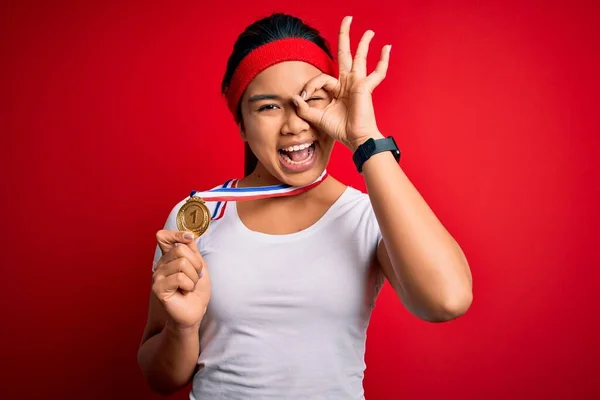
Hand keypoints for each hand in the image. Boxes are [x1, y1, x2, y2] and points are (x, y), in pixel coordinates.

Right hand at [152, 230, 210, 329]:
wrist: (195, 312)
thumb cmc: (196, 291)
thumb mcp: (198, 266)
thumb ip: (192, 250)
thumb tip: (189, 234)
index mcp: (168, 258)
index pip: (164, 236)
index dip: (176, 234)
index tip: (189, 238)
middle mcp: (160, 265)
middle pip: (180, 249)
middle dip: (196, 264)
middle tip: (195, 277)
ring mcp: (157, 276)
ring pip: (182, 263)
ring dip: (194, 277)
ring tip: (189, 286)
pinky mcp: (158, 288)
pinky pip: (180, 277)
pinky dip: (189, 285)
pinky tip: (185, 292)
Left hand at [292, 16, 390, 151]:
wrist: (355, 139)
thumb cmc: (340, 130)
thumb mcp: (316, 118)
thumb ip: (304, 108)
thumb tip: (293, 97)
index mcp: (337, 89)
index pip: (321, 78)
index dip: (310, 86)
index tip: (303, 97)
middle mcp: (348, 83)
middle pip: (345, 54)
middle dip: (345, 36)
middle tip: (348, 18)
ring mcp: (358, 83)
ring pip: (360, 58)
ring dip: (363, 43)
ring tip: (368, 31)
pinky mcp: (365, 86)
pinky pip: (377, 72)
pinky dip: (383, 60)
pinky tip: (387, 48)